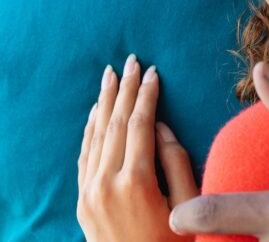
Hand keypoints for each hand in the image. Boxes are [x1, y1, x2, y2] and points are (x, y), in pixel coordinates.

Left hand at [77, 55, 198, 241]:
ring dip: (103, 102)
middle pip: (115, 123)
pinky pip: (84, 156)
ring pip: (95, 135)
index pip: (140, 124)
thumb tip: (160, 127)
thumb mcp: (186, 207)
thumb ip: (176, 163)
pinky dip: (90, 130)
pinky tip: (95, 113)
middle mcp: (105, 183)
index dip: (147, 95)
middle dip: (124, 89)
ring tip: (110, 75)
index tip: (153, 72)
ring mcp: (89, 193)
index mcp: (135, 182)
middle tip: (130, 60)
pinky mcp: (82, 202)